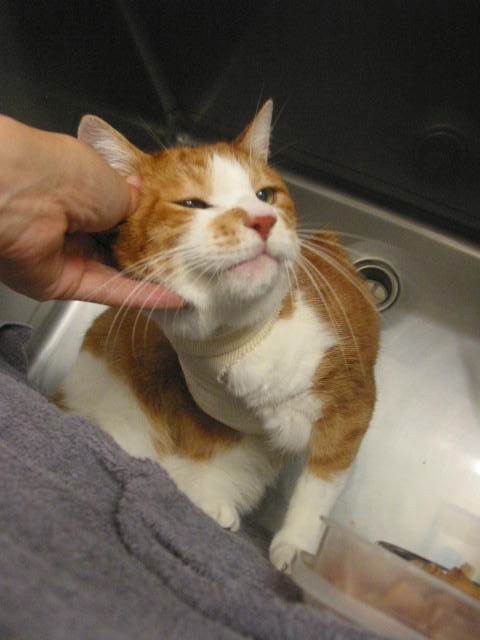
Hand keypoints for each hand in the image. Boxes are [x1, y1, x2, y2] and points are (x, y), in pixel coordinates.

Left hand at [0, 115, 183, 308]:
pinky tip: (172, 299)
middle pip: (118, 243)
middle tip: (188, 257)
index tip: (177, 226)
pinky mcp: (62, 284)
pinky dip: (139, 296)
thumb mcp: (111, 181)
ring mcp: (65, 254)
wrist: (18, 197)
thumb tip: (140, 196)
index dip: (148, 218)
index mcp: (78, 186)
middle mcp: (69, 221)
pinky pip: (107, 291)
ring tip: (189, 282)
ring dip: (151, 278)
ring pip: (115, 271)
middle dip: (152, 251)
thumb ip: (130, 198)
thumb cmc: (60, 173)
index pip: (118, 208)